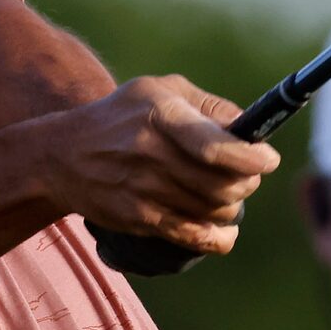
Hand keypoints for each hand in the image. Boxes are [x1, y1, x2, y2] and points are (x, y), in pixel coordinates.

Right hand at [39, 75, 278, 258]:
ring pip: (214, 211)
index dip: (252, 159)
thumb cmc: (122, 117)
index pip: (217, 147)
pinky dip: (219, 237)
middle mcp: (151, 153)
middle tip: (247, 176)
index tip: (268, 159)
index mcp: (161, 114)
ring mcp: (144, 189)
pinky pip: (194, 237)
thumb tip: (249, 129)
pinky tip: (222, 228)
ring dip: (232, 207)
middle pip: (223, 184)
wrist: (62, 156)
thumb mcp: (158, 91)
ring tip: (227, 195)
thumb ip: (208, 106)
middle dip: (247, 182)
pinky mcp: (139, 218)